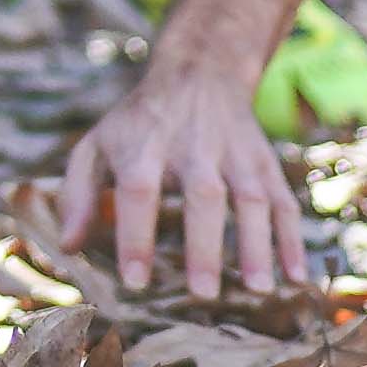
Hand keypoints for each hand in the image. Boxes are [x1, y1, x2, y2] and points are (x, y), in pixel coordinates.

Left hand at [47, 0, 321, 298]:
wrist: (199, 72)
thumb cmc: (138, 124)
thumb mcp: (97, 145)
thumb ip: (79, 194)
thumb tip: (70, 247)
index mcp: (144, 146)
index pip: (138, 191)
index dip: (136, 236)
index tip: (135, 282)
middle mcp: (194, 148)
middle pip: (203, 195)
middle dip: (204, 245)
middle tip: (202, 294)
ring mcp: (236, 154)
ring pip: (252, 198)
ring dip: (258, 245)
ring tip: (258, 291)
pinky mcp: (264, 162)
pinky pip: (284, 200)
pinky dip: (293, 238)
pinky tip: (296, 277)